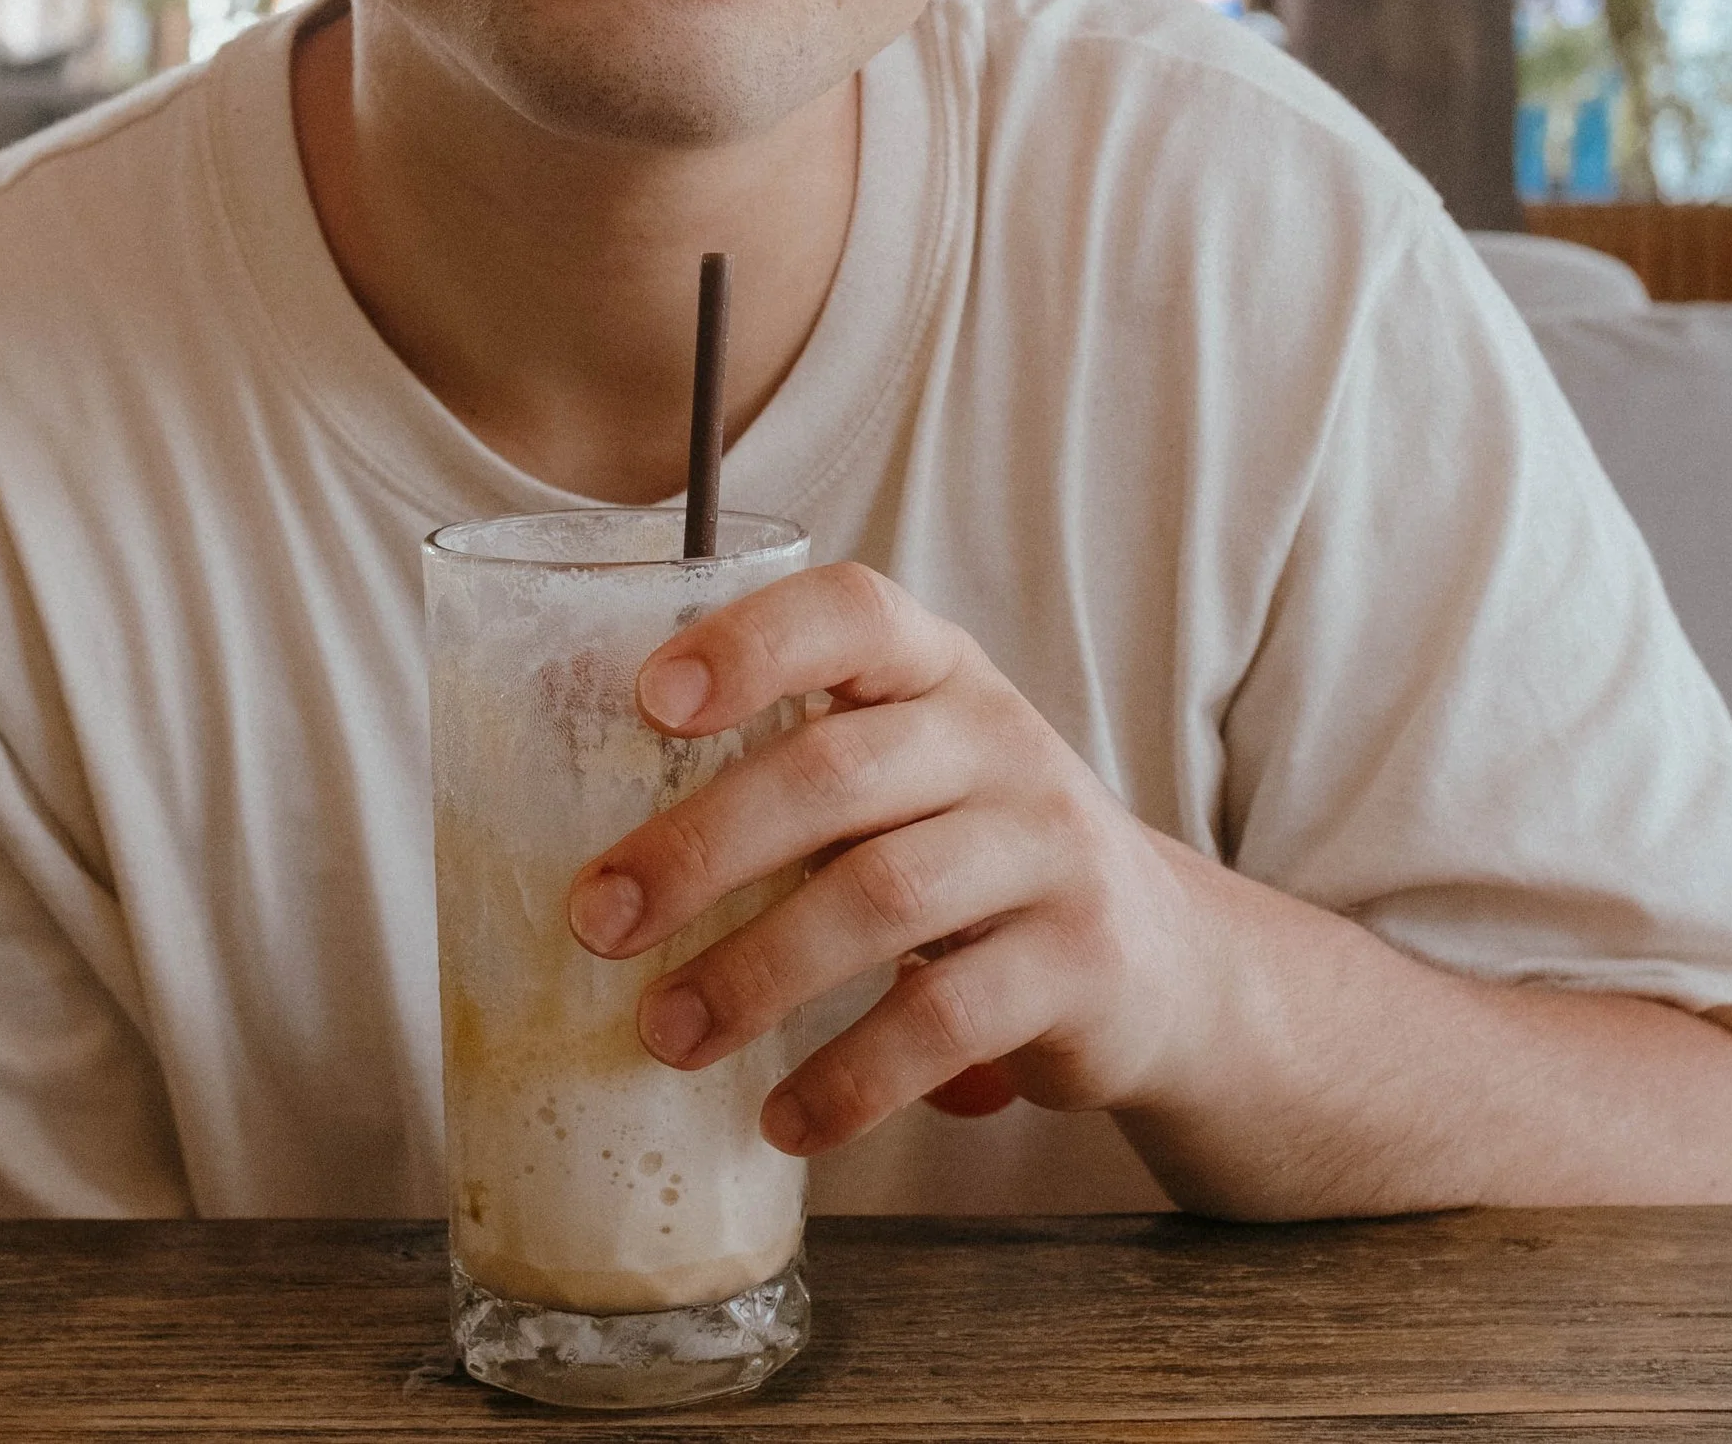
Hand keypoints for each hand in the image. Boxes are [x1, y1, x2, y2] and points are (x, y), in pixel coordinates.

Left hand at [562, 561, 1216, 1157]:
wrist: (1160, 954)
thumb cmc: (969, 848)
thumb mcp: (903, 773)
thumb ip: (788, 764)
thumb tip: (571, 806)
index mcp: (936, 669)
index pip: (853, 611)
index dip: (752, 641)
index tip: (648, 696)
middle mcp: (998, 738)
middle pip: (838, 771)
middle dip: (701, 846)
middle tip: (596, 918)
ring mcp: (1047, 847)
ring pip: (884, 897)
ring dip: (755, 973)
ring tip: (666, 1032)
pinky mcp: (1078, 963)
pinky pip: (947, 1019)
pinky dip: (850, 1078)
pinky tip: (784, 1119)